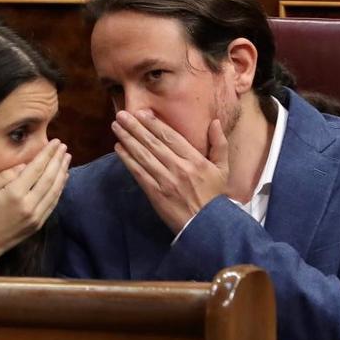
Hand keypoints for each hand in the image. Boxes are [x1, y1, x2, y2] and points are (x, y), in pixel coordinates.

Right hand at [0, 139, 70, 271]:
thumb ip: (4, 176)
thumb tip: (24, 166)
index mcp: (14, 194)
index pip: (36, 169)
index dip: (47, 154)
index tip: (56, 143)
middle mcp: (29, 204)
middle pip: (49, 178)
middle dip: (58, 160)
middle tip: (64, 147)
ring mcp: (36, 216)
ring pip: (55, 190)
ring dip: (62, 173)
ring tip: (67, 159)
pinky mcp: (38, 224)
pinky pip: (53, 203)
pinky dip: (60, 189)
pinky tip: (63, 178)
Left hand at [112, 110, 228, 233]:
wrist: (207, 226)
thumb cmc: (214, 196)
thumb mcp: (223, 168)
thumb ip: (219, 143)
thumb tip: (214, 121)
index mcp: (195, 160)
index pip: (170, 136)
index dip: (154, 124)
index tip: (141, 113)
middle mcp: (178, 168)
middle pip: (153, 143)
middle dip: (135, 127)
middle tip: (121, 114)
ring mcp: (165, 181)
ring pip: (143, 156)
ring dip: (127, 139)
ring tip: (116, 127)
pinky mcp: (155, 194)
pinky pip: (139, 173)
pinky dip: (127, 160)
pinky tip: (119, 148)